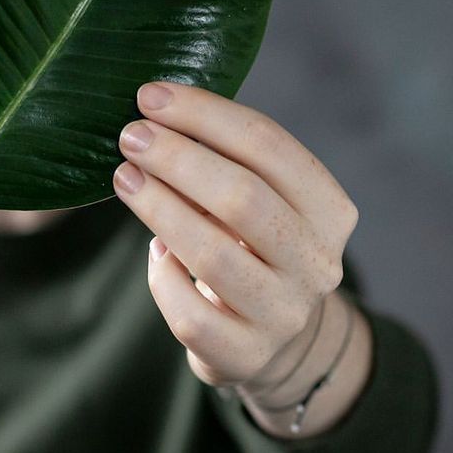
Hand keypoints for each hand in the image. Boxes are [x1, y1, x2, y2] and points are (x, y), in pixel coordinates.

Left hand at [113, 82, 370, 435]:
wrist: (275, 338)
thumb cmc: (256, 250)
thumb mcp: (263, 203)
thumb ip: (228, 163)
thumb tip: (157, 118)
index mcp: (329, 211)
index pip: (270, 147)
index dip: (206, 115)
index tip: (151, 96)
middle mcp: (317, 263)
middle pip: (242, 197)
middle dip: (177, 158)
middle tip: (130, 135)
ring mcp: (283, 315)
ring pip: (212, 255)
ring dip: (159, 208)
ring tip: (123, 177)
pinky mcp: (244, 355)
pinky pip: (189, 314)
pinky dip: (161, 276)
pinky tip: (154, 251)